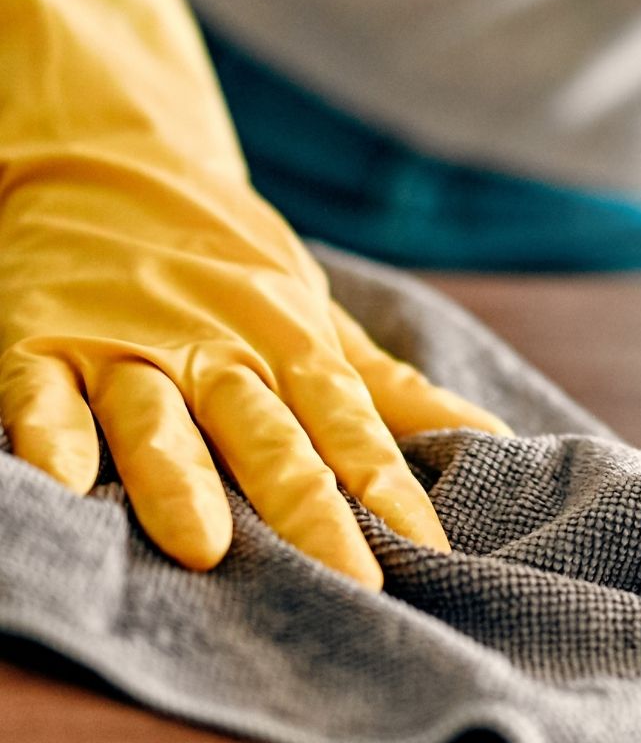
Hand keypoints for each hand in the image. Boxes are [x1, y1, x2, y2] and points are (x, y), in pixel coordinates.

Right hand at [0, 0, 508, 589]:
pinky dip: (51, 433)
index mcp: (285, 343)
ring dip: (180, 479)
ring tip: (204, 546)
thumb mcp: (313, 315)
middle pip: (265, 437)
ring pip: (157, 420)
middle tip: (348, 580)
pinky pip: (41, 395)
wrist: (113, 162)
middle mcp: (212, 349)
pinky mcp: (41, 343)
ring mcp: (126, 346)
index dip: (388, 487)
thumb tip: (493, 441)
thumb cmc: (228, 264)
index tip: (431, 552)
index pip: (348, 423)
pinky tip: (62, 482)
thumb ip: (388, 389)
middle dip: (307, 508)